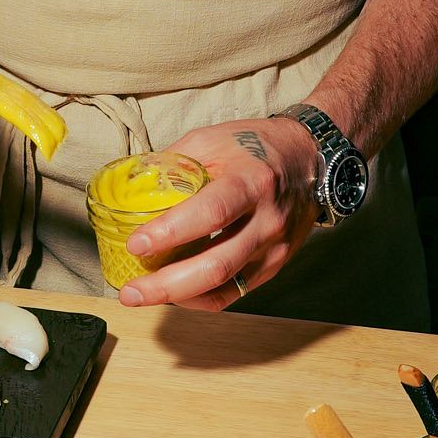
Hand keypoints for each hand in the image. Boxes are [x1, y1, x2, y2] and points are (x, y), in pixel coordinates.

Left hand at [116, 116, 319, 311]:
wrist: (308, 158)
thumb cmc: (255, 145)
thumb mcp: (211, 140)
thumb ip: (172, 163)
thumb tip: (130, 187)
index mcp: (251, 181)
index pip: (211, 213)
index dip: (171, 232)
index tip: (136, 243)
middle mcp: (267, 219)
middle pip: (216, 263)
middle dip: (167, 284)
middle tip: (131, 291)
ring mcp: (274, 247)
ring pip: (225, 285)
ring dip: (179, 296)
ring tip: (142, 295)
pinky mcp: (274, 265)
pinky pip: (235, 292)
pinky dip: (201, 298)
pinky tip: (176, 294)